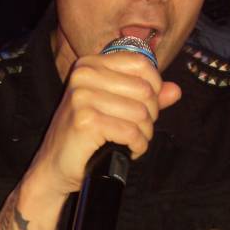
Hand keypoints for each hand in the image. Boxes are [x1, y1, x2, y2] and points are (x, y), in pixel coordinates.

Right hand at [28, 50, 180, 196]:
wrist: (55, 166)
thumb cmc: (85, 136)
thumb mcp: (116, 109)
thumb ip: (145, 97)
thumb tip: (175, 90)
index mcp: (90, 64)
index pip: (142, 64)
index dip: (154, 88)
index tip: (146, 107)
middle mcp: (84, 75)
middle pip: (145, 90)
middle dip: (150, 116)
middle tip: (138, 130)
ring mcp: (82, 97)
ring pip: (141, 113)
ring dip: (144, 134)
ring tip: (131, 142)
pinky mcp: (85, 121)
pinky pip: (131, 132)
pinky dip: (137, 146)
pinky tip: (127, 150)